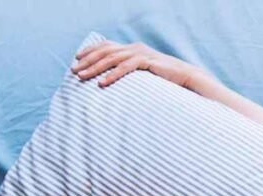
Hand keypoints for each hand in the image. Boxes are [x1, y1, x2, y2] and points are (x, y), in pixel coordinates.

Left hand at [71, 40, 202, 88]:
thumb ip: (133, 72)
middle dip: (87, 61)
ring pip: (111, 58)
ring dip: (95, 68)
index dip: (90, 50)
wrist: (187, 78)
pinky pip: (125, 67)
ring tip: (82, 77)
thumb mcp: (146, 74)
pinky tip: (102, 83)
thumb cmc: (167, 80)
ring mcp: (141, 53)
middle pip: (105, 51)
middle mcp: (135, 48)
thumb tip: (117, 81)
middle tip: (74, 70)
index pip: (106, 45)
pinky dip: (112, 75)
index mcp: (133, 48)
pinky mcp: (147, 61)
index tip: (77, 59)